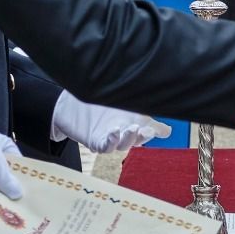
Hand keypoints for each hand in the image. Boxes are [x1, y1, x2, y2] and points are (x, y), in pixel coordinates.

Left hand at [51, 92, 171, 152]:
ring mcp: (111, 137)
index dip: (159, 130)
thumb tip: (156, 87)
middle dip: (145, 135)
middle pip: (139, 138)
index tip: (164, 129)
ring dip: (130, 138)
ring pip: (124, 145)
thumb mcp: (119, 94)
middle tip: (149, 130)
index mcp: (134, 121)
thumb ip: (136, 93)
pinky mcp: (96, 141)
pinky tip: (115, 131)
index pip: (151, 128)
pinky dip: (112, 141)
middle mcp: (125, 131)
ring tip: (133, 128)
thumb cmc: (97, 99)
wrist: (69, 104)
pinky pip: (106, 146)